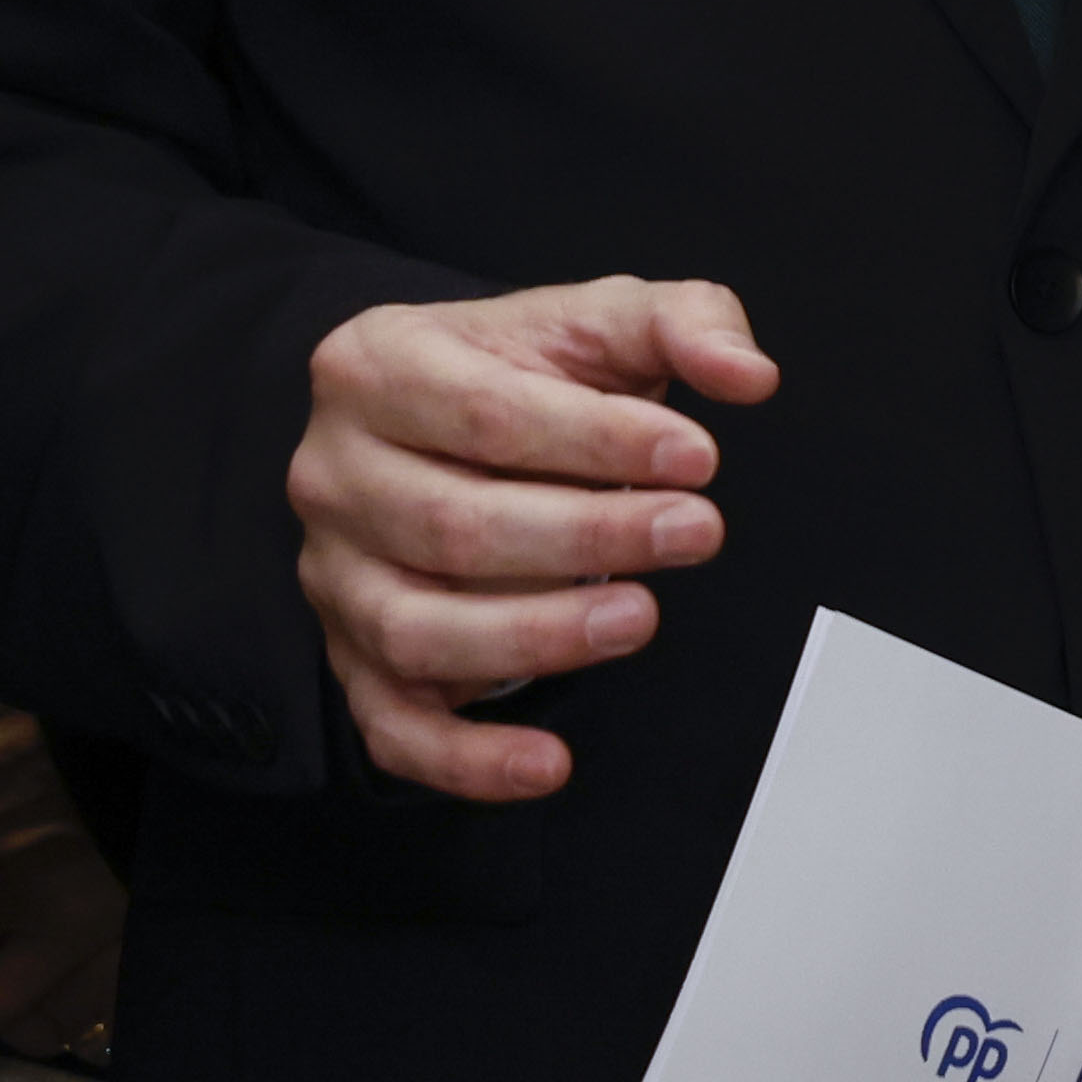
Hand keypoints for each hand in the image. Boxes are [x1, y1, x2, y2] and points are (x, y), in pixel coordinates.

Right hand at [287, 276, 777, 801]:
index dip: (598, 439)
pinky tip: (548, 761)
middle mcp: (334, 473)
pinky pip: (394, 728)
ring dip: (539, 637)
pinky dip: (468, 760)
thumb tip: (747, 371)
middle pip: (453, 524)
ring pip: (419, 630)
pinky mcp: (353, 658)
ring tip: (639, 616)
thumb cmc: (520, 374)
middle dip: (590, 536)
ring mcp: (336, 575)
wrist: (443, 421)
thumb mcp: (598, 320)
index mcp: (377, 364)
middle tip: (695, 532)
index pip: (486, 411)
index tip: (697, 456)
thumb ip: (682, 321)